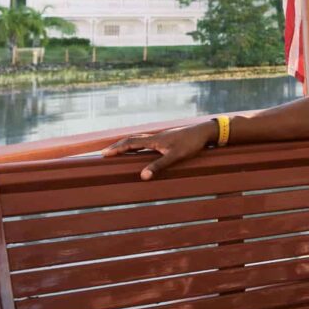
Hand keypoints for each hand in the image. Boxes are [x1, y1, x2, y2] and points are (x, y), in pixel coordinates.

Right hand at [101, 120, 216, 179]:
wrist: (204, 132)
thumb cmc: (191, 144)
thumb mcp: (175, 156)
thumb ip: (159, 166)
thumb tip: (143, 176)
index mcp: (154, 140)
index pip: (130, 143)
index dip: (116, 149)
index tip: (103, 154)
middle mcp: (155, 137)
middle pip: (132, 140)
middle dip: (118, 146)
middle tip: (106, 153)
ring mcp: (161, 137)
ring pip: (139, 139)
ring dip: (127, 144)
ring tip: (118, 151)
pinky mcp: (167, 138)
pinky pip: (147, 140)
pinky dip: (138, 144)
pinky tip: (140, 149)